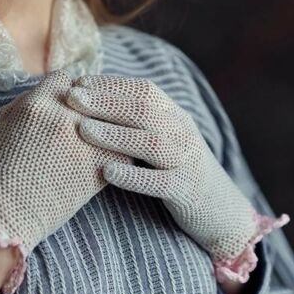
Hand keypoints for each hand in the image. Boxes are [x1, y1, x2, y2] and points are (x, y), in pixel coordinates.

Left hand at [64, 74, 288, 281]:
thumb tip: (93, 98)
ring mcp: (186, 162)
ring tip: (83, 130)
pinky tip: (106, 171)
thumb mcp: (163, 137)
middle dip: (106, 102)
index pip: (143, 90)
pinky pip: (159, 182)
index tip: (78, 82)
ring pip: (152, 142)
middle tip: (72, 99)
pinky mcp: (185, 192)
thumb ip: (137, 120)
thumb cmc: (177, 169)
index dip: (111, 84)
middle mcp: (182, 133)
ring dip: (115, 134)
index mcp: (175, 116)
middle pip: (144, 110)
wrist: (221, 210)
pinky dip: (133, 176)